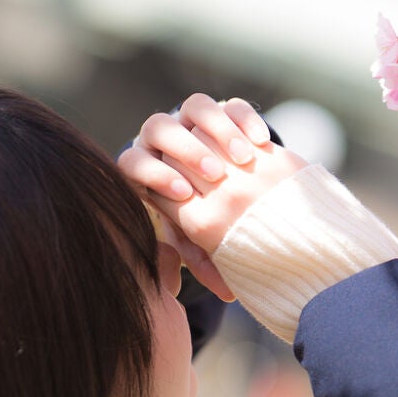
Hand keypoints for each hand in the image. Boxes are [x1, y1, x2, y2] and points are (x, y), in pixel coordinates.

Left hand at [118, 95, 307, 299]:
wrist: (228, 185)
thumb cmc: (210, 223)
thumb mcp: (203, 241)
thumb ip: (202, 260)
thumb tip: (205, 294)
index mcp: (148, 172)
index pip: (136, 165)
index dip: (157, 177)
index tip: (184, 197)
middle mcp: (165, 140)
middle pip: (159, 130)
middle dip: (187, 152)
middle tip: (215, 175)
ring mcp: (194, 120)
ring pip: (192, 108)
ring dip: (215, 129)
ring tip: (240, 158)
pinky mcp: (225, 110)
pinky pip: (228, 102)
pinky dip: (243, 117)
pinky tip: (262, 142)